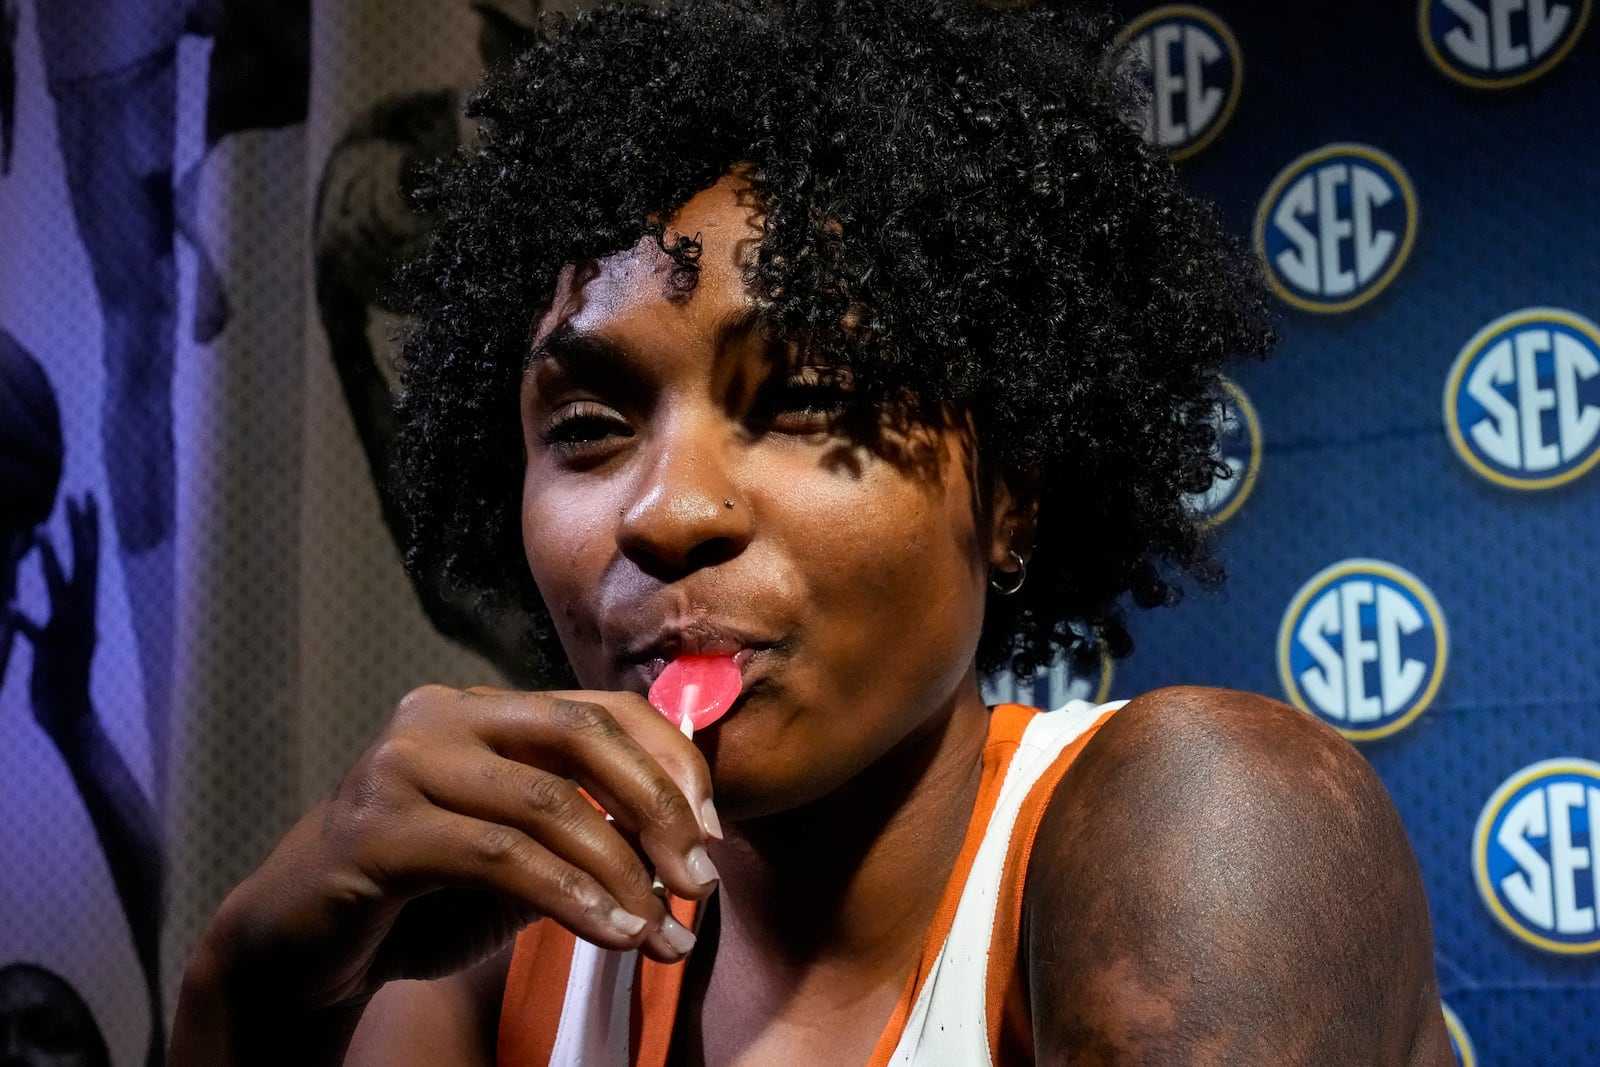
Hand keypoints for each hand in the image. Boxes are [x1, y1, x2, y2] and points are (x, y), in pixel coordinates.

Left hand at [13, 493, 99, 746]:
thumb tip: (64, 590)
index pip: (90, 560)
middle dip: (80, 530)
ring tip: (35, 531)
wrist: (70, 720)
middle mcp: (83, 615)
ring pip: (62, 589)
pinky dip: (26, 620)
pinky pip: (39, 633)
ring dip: (49, 559)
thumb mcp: (61, 638)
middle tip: (77, 497)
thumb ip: (61, 613)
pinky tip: (11, 606)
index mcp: (84, 610)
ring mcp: (70, 633)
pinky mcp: (54, 655)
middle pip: (85, 564)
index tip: (85, 498)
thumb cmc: (61, 680)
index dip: (88, 529)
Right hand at [202, 684, 720, 1014]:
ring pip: (547, 802)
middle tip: (699, 881)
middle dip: (658, 808)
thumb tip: (692, 839)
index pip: (602, 711)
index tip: (714, 832)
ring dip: (621, 873)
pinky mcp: (377, 829)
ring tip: (661, 933)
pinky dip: (569, 898)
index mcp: (482, 708)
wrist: (296, 947)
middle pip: (583, 736)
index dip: (671, 764)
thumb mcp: (522, 853)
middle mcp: (440, 717)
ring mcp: (402, 764)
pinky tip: (610, 936)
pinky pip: (500, 856)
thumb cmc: (420, 898)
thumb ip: (589, 829)